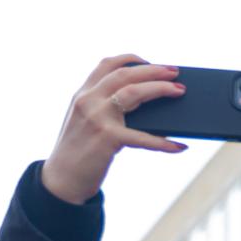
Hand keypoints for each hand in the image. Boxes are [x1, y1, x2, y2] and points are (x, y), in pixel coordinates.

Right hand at [41, 55, 187, 204]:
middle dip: (154, 70)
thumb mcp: (85, 122)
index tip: (150, 62)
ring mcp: (97, 117)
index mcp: (82, 94)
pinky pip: (143, 137)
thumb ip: (103, 108)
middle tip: (176, 72)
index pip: (107, 64)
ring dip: (160, 88)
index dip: (132, 59)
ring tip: (179, 90)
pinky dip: (164, 143)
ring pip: (134, 92)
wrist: (61, 180)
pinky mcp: (107, 138)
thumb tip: (145, 104)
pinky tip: (179, 146)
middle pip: (126, 74)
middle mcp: (88, 100)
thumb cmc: (79, 152)